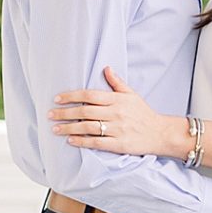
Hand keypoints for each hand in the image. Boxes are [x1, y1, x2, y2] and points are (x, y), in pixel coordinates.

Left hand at [50, 67, 168, 156]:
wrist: (160, 133)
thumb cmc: (144, 113)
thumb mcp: (132, 95)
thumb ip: (117, 83)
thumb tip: (106, 68)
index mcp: (117, 99)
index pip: (89, 95)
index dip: (71, 96)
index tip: (57, 99)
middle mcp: (116, 113)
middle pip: (85, 111)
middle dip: (65, 113)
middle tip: (50, 114)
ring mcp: (117, 129)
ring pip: (88, 127)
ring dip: (69, 128)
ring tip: (55, 129)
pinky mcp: (118, 144)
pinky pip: (96, 142)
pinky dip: (82, 141)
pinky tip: (71, 140)